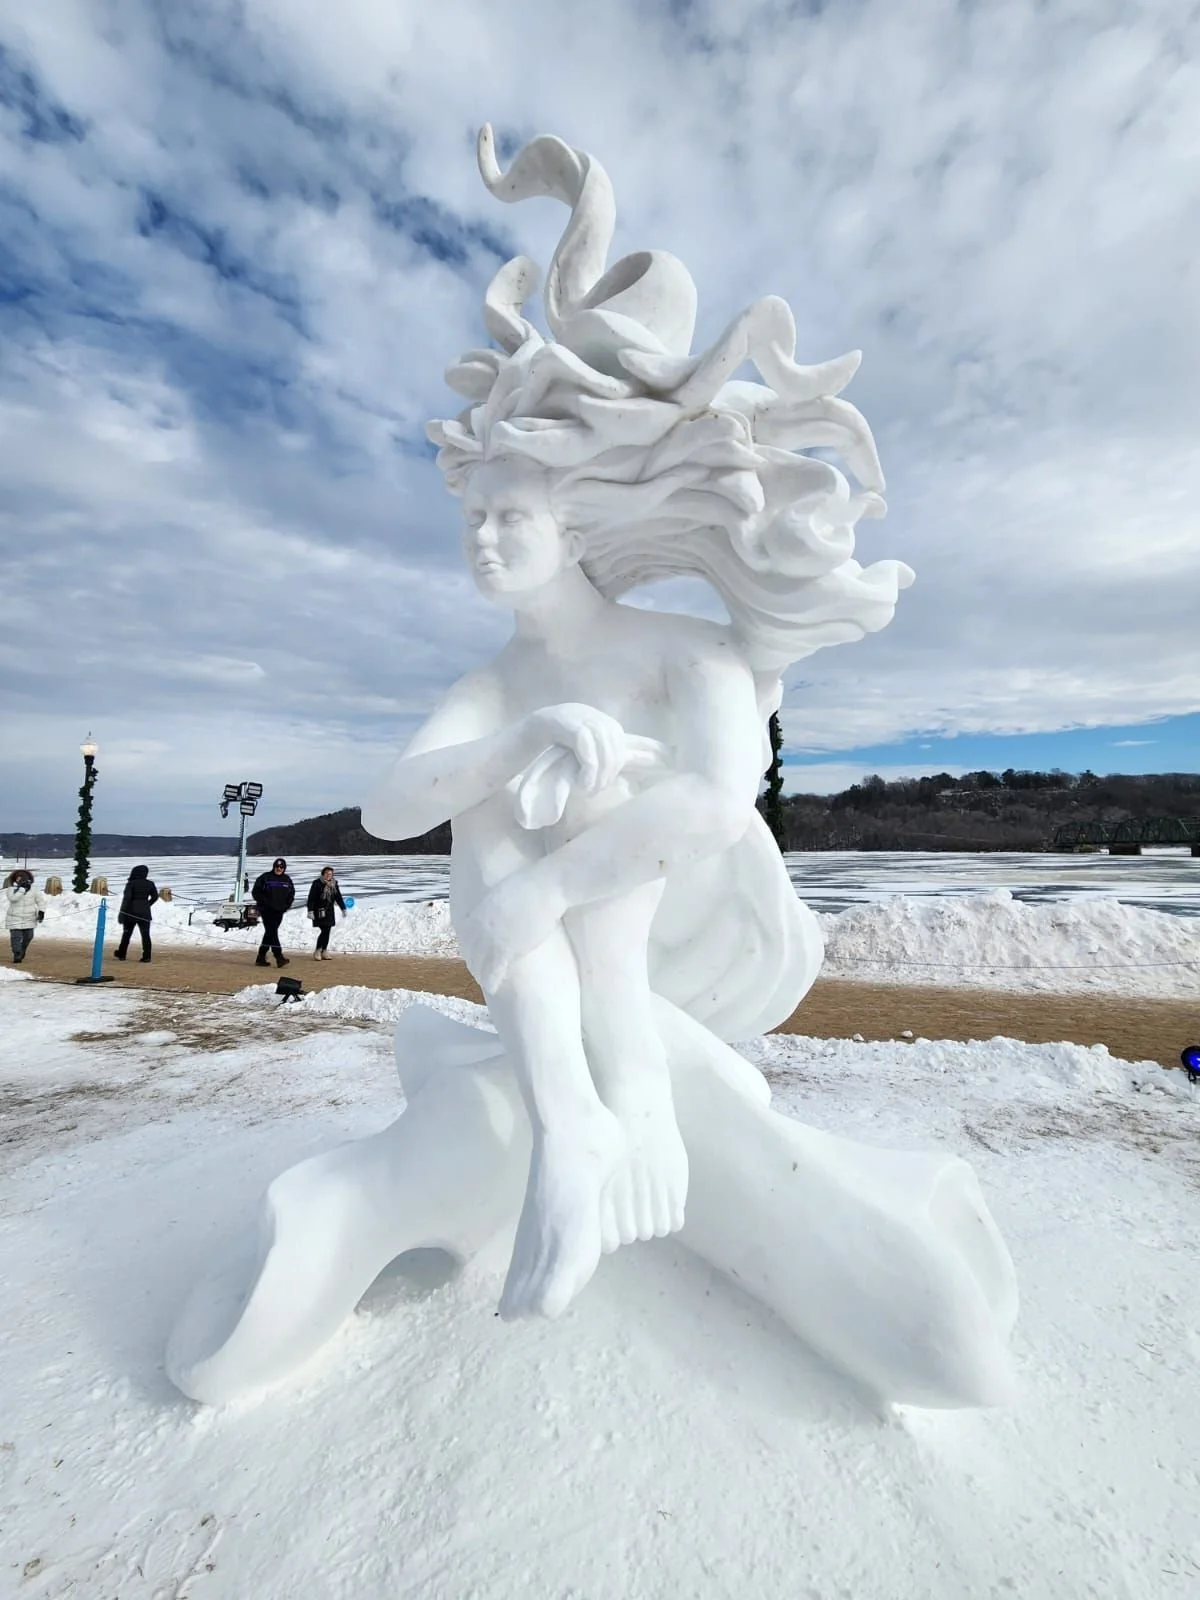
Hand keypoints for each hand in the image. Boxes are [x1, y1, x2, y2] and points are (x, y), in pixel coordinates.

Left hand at [457, 863, 564, 992]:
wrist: (546, 887)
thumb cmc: (536, 882)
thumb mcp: (510, 889)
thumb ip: (503, 899)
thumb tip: (507, 900)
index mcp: (483, 909)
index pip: (469, 932)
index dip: (470, 943)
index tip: (472, 950)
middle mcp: (483, 925)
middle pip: (472, 948)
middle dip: (473, 959)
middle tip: (476, 969)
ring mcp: (493, 938)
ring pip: (480, 962)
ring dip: (480, 972)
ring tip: (483, 980)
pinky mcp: (507, 949)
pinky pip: (494, 969)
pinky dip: (491, 979)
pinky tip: (492, 987)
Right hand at [525, 703, 626, 794]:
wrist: (532, 729)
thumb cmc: (561, 742)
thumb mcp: (587, 744)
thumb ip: (603, 751)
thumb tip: (624, 767)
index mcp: (606, 722)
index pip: (620, 748)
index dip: (615, 770)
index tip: (603, 785)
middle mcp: (598, 718)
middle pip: (614, 752)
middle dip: (606, 776)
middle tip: (594, 791)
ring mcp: (585, 721)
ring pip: (603, 755)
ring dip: (597, 778)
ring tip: (587, 790)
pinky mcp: (571, 727)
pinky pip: (588, 754)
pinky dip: (587, 773)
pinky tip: (579, 783)